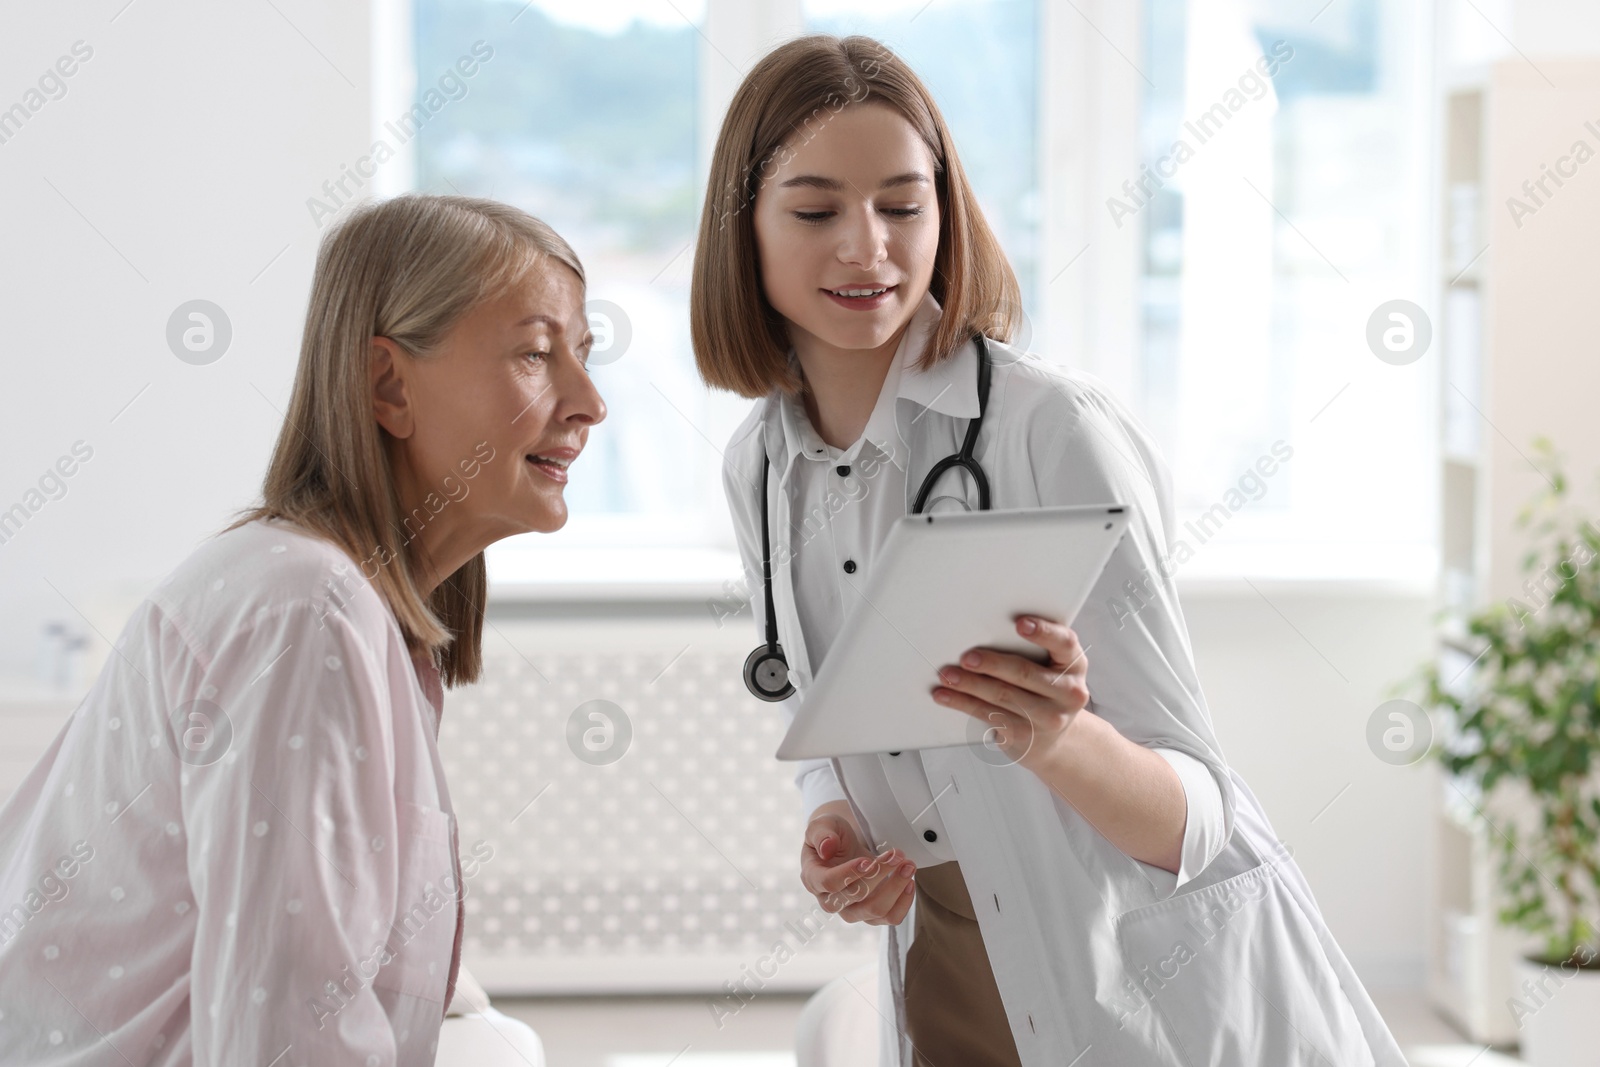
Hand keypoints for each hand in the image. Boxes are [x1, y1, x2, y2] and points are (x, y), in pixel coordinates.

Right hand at [800, 800, 916, 925]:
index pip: (829, 884)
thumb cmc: (832, 835)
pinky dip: (903, 902)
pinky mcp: (870, 913)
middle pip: (856, 897)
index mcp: (813, 878)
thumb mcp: (822, 825)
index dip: (850, 873)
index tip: (868, 860)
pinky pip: (889, 918)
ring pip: (875, 911)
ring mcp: (851, 910)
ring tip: (908, 866)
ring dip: (896, 889)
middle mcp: (830, 900)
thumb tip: (826, 848)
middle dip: (880, 875)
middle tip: (897, 855)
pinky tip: (909, 882)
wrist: (843, 845)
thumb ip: (821, 833)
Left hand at [931, 615, 1089, 771]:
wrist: (1054, 741)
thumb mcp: (1052, 669)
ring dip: (969, 684)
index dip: (1044, 632)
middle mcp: (1068, 693)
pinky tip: (946, 695)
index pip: (1065, 643)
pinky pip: (988, 715)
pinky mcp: (1024, 735)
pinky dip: (962, 703)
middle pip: (1024, 673)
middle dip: (991, 664)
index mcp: (1074, 665)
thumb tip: (984, 631)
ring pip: (1002, 696)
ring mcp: (1047, 717)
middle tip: (966, 658)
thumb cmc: (1045, 691)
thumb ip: (1033, 651)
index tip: (1020, 624)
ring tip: (947, 675)